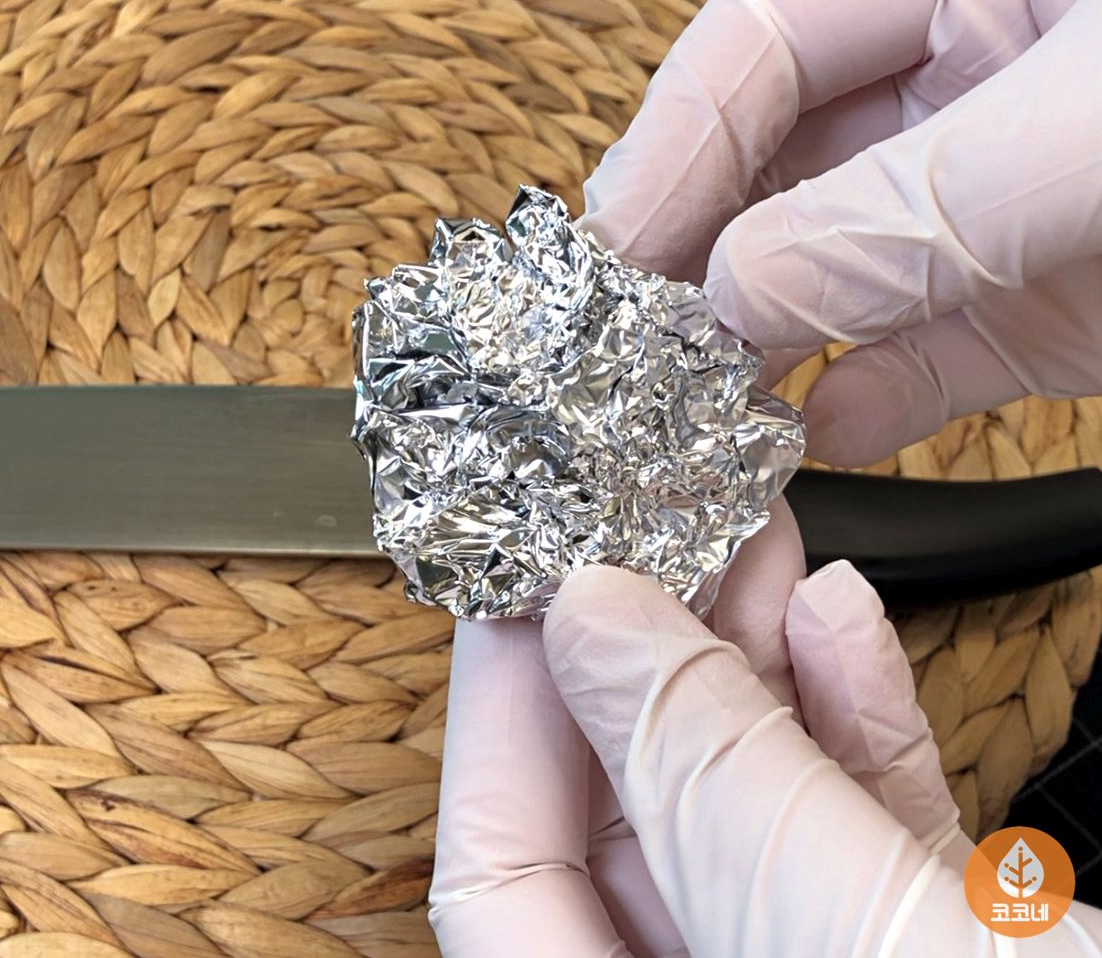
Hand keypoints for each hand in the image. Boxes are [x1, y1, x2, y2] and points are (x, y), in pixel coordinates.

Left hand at [426, 502, 967, 955]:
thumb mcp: (863, 938)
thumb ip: (711, 782)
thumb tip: (589, 628)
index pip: (502, 878)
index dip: (502, 720)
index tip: (523, 588)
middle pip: (627, 823)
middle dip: (641, 661)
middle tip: (639, 530)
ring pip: (750, 808)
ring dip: (748, 663)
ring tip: (742, 538)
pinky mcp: (943, 955)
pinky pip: (865, 832)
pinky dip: (854, 720)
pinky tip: (841, 623)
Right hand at [579, 0, 1101, 467]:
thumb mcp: (1093, 123)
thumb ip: (915, 204)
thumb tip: (742, 292)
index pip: (760, 47)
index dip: (673, 148)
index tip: (614, 256)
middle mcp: (954, 98)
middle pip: (766, 171)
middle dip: (696, 261)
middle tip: (634, 345)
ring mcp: (984, 214)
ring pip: (824, 283)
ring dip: (755, 351)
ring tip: (695, 409)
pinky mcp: (1029, 319)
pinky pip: (916, 370)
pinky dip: (859, 413)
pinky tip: (816, 438)